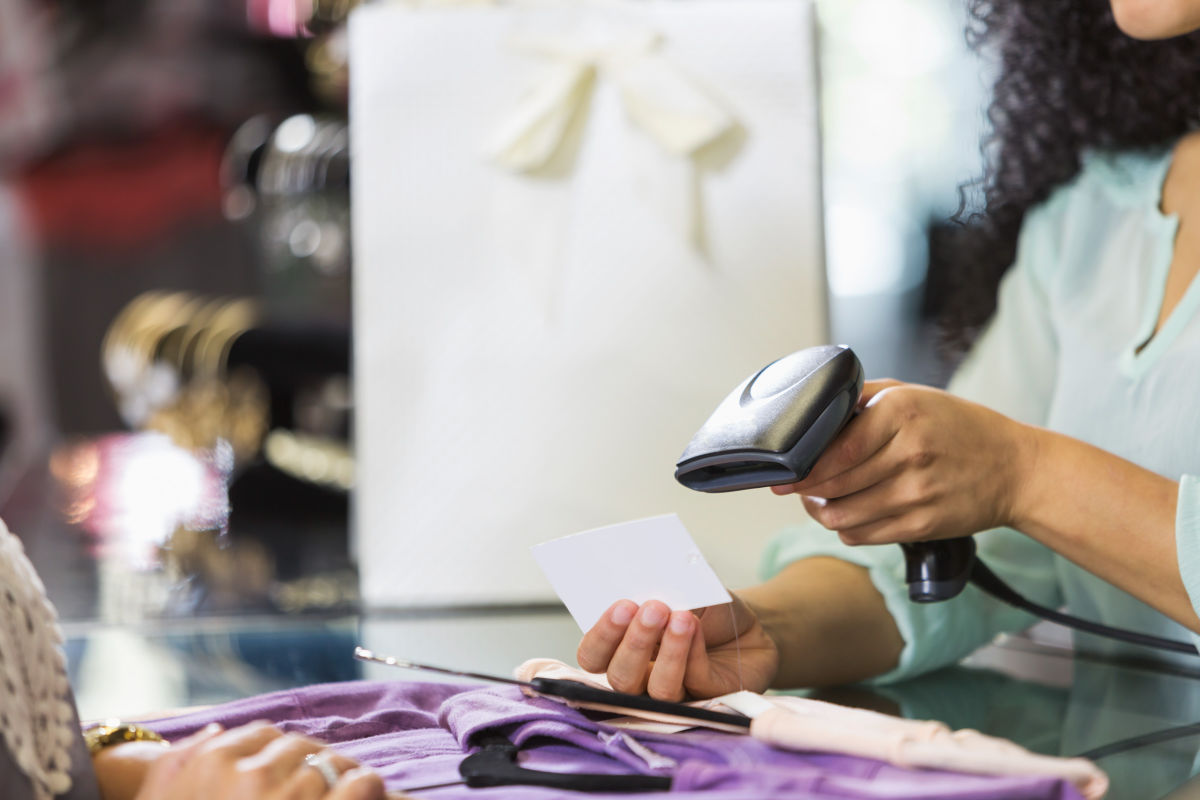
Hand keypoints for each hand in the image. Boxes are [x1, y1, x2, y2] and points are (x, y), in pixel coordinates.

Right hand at [98, 721, 389, 799]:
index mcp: (211, 766)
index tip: (286, 774)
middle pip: (301, 747)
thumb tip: (216, 730)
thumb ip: (181, 762)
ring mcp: (290, 796)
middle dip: (310, 765)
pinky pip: (361, 783)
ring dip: (341, 777)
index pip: (264, 736)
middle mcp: (250, 775)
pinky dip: (367, 789)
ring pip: (333, 762)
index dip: (279, 756)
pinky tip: (363, 798)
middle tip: (317, 788)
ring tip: (343, 794)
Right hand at [576, 594, 778, 701]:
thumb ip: (658, 590)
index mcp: (622, 647)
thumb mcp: (679, 587)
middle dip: (634, 643)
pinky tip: (697, 627)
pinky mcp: (706, 698)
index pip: (593, 656)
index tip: (621, 607)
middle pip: (619, 678)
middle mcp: (641, 675)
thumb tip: (644, 586)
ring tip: (682, 617)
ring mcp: (673, 690)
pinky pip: (693, 682)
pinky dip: (693, 652)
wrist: (749, 623)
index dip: (601, 637)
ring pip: (656, 689)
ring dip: (667, 652)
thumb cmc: (705, 606)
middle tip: (653, 609)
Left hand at [772, 379, 1033, 544]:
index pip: (834, 450)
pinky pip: (864, 535)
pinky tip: (847, 517)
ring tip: (819, 503)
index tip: (783, 472)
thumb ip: (862, 398)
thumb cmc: (959, 428)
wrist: (1015, 468)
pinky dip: (846, 529)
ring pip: (843, 515)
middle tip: (795, 488)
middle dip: (806, 490)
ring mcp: (917, 492)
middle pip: (833, 484)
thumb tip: (813, 413)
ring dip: (822, 513)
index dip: (802, 467)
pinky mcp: (922, 524)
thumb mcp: (913, 394)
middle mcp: (909, 452)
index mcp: (901, 412)